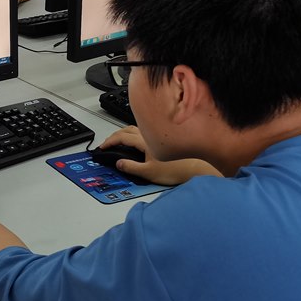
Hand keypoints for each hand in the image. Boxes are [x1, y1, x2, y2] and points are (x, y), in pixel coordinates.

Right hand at [100, 126, 221, 185]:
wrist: (198, 166)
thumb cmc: (177, 169)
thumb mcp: (149, 172)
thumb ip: (131, 167)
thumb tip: (119, 163)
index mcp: (144, 140)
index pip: (121, 137)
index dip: (109, 141)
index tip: (102, 147)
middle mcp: (150, 133)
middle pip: (126, 129)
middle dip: (114, 135)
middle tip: (107, 143)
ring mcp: (158, 134)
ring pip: (136, 128)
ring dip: (125, 132)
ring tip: (120, 140)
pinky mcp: (165, 137)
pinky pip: (145, 130)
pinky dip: (136, 133)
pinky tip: (140, 140)